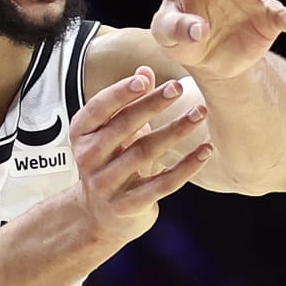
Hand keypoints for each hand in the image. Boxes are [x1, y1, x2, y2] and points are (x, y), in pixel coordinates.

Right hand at [68, 65, 211, 246]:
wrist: (100, 216)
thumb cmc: (112, 162)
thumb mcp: (113, 130)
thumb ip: (128, 101)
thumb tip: (145, 70)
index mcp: (81, 134)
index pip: (98, 109)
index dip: (120, 93)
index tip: (145, 79)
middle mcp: (88, 158)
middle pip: (122, 127)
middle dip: (151, 105)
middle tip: (178, 88)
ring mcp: (106, 184)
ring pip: (144, 153)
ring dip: (174, 131)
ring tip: (198, 114)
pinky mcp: (127, 206)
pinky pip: (161, 184)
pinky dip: (185, 167)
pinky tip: (204, 151)